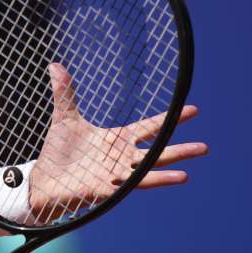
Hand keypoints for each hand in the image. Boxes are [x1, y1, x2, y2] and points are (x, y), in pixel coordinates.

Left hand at [27, 63, 207, 221]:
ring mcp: (118, 173)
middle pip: (157, 150)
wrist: (45, 180)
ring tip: (196, 161)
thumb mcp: (65, 118)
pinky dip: (157, 179)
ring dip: (173, 165)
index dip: (169, 119)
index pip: (149, 127)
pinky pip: (136, 183)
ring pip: (151, 168)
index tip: (193, 109)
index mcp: (117, 140)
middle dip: (180, 148)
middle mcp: (122, 157)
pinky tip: (178, 178)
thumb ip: (65, 93)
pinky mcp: (109, 188)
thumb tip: (55, 65)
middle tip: (206, 146)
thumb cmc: (59, 152)